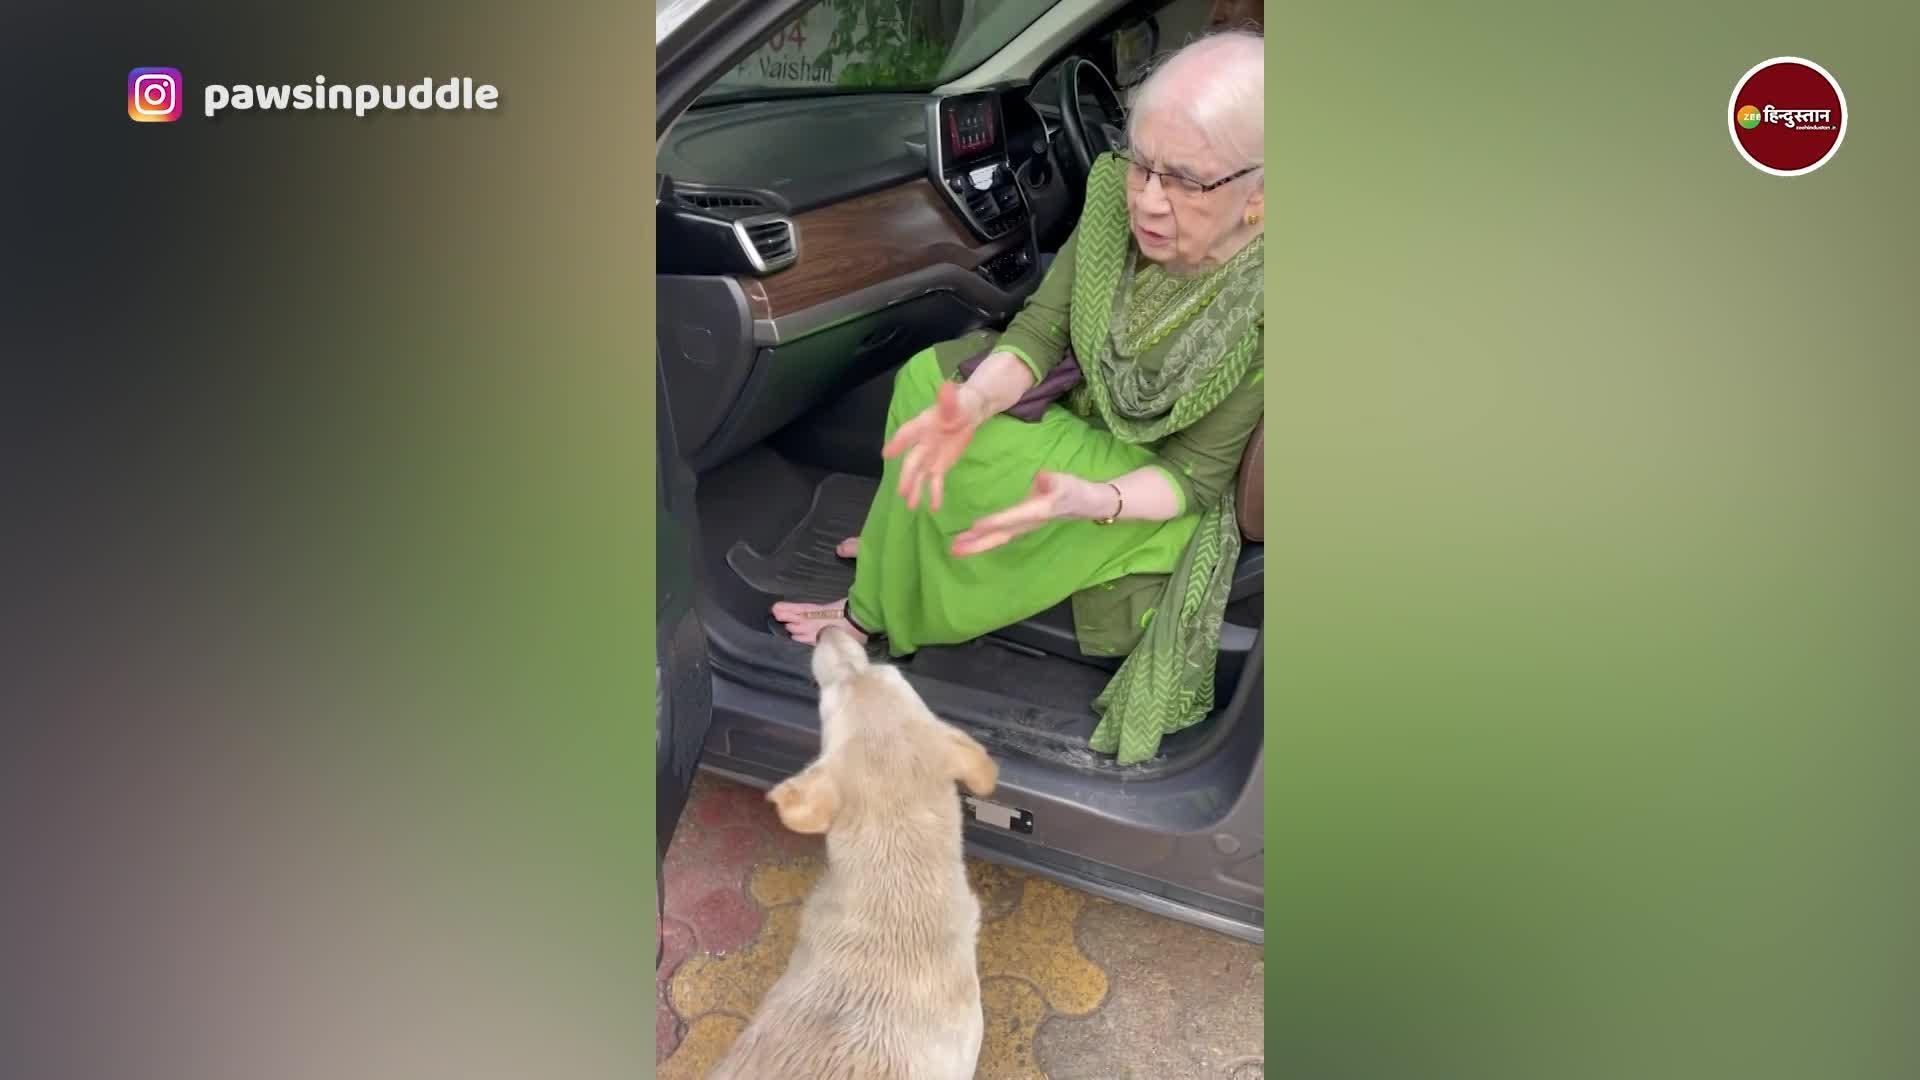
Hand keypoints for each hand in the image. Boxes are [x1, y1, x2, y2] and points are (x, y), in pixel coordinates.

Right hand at [883, 381, 983, 511]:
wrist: (968, 413)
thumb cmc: (960, 404)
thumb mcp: (957, 401)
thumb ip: (949, 400)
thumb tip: (947, 387)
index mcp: (922, 425)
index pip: (908, 433)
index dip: (898, 443)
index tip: (887, 454)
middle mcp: (921, 442)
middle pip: (912, 461)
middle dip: (907, 476)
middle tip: (902, 491)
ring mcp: (929, 456)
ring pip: (920, 475)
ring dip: (916, 490)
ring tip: (912, 506)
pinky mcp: (939, 466)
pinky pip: (935, 482)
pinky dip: (935, 494)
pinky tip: (934, 508)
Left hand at [951, 471, 1088, 556]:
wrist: (1083, 504)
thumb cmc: (1073, 489)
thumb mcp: (1065, 481)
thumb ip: (1052, 480)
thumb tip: (1042, 477)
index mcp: (1037, 511)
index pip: (1013, 517)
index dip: (996, 521)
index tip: (976, 525)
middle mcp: (1027, 523)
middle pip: (1000, 536)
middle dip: (978, 543)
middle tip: (954, 549)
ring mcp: (1022, 527)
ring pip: (997, 539)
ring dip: (976, 545)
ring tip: (954, 549)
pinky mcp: (1020, 526)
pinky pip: (999, 535)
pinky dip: (983, 540)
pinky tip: (968, 541)